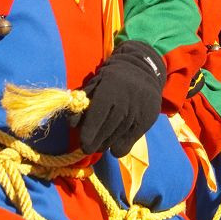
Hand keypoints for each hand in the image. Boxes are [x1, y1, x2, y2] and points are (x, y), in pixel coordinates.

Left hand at [78, 40, 165, 155]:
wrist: (142, 70)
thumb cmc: (111, 80)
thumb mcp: (94, 85)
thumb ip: (82, 103)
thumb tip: (73, 125)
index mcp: (109, 90)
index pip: (97, 117)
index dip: (88, 133)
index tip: (83, 144)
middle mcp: (125, 102)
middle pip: (106, 132)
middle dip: (94, 144)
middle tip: (88, 147)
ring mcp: (137, 112)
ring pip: (116, 139)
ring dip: (105, 145)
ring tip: (101, 142)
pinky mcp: (147, 121)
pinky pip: (128, 144)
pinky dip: (118, 148)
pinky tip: (114, 144)